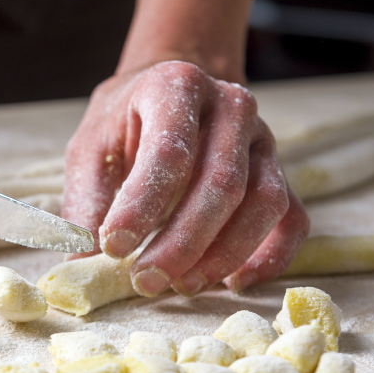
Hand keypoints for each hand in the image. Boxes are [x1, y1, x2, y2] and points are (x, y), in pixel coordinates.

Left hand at [62, 60, 308, 295]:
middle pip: (222, 183)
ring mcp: (263, 139)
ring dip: (224, 253)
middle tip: (146, 281)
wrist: (171, 95)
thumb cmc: (125, 126)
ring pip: (263, 202)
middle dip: (182, 242)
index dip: (142, 206)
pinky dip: (270, 256)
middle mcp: (230, 106)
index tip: (113, 247)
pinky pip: (291, 219)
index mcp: (177, 88)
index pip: (168, 152)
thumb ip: (87, 201)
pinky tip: (234, 282)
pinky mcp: (281, 172)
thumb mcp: (91, 149)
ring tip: (182, 284)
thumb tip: (82, 263)